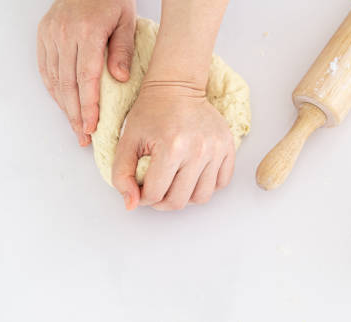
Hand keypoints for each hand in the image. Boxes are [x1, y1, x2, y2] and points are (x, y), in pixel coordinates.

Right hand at [37, 0, 135, 145]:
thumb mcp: (126, 20)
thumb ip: (123, 50)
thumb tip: (120, 79)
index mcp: (87, 31)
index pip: (86, 77)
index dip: (88, 106)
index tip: (91, 126)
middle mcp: (64, 33)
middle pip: (68, 84)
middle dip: (76, 114)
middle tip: (83, 136)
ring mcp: (51, 34)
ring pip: (54, 79)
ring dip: (64, 106)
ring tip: (76, 127)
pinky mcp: (43, 34)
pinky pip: (46, 68)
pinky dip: (54, 90)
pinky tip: (63, 105)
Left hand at [112, 83, 235, 210]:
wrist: (177, 86)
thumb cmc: (151, 111)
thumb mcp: (127, 141)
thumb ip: (122, 175)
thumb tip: (131, 204)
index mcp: (171, 147)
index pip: (155, 194)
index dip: (144, 198)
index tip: (141, 189)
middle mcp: (197, 150)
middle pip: (179, 201)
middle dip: (163, 202)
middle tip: (157, 191)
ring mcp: (216, 149)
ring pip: (202, 197)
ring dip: (185, 197)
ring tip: (175, 185)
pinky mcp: (228, 147)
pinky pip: (221, 183)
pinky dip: (206, 186)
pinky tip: (193, 176)